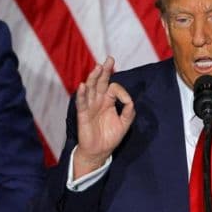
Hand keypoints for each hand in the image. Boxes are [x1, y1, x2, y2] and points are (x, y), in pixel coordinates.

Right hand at [73, 57, 135, 176]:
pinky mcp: (83, 115)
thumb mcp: (124, 124)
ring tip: (97, 67)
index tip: (126, 101)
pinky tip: (83, 86)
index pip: (113, 88)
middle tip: (109, 59)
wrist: (99, 152)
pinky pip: (81, 103)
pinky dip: (81, 94)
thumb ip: (128, 111)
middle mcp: (98, 101)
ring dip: (93, 78)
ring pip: (90, 89)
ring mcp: (90, 107)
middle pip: (100, 82)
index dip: (121, 91)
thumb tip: (130, 101)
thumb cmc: (110, 137)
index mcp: (108, 101)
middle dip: (105, 71)